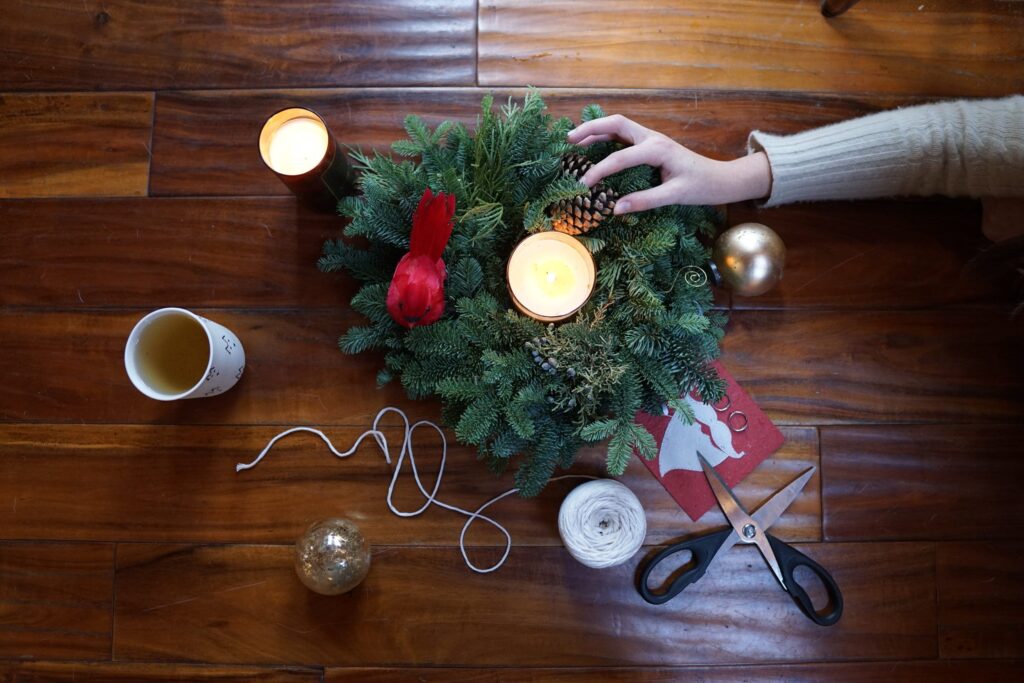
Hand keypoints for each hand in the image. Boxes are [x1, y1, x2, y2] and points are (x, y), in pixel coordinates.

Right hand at [566, 114, 771, 212]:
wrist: (719, 178)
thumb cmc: (701, 186)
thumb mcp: (674, 196)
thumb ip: (644, 201)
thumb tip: (615, 209)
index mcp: (657, 149)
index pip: (620, 158)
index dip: (599, 171)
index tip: (584, 184)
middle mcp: (652, 138)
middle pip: (616, 123)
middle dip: (591, 129)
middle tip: (569, 139)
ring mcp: (651, 138)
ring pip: (618, 126)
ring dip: (596, 130)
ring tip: (575, 140)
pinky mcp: (651, 144)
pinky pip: (624, 134)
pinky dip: (606, 136)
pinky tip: (594, 145)